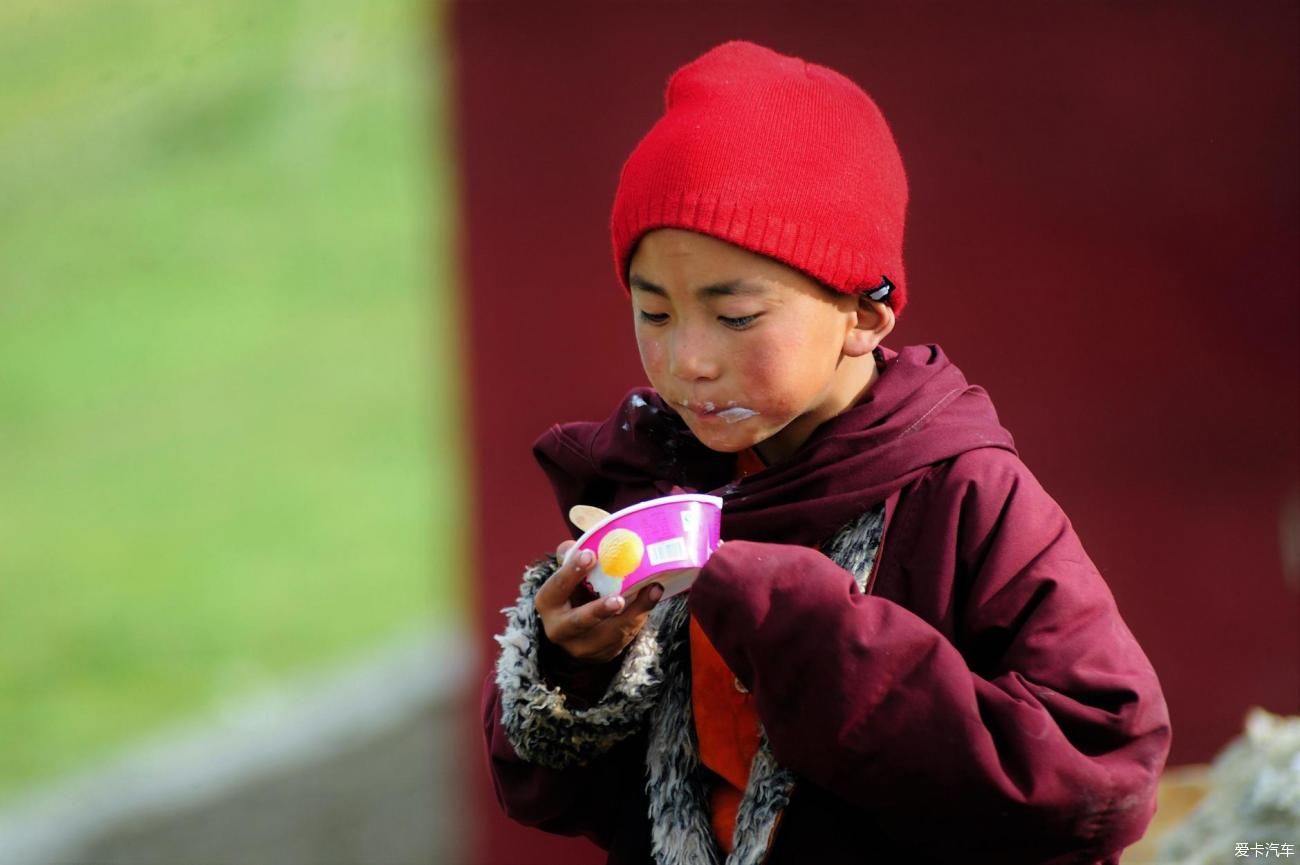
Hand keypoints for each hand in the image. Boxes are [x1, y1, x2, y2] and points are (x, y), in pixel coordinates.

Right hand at [535, 540, 664, 663]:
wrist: (577, 629)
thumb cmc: (574, 591)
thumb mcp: (568, 575)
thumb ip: (571, 556)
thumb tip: (584, 545)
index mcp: (548, 603)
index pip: (557, 587)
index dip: (571, 572)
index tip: (590, 556)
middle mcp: (560, 629)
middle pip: (579, 621)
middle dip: (599, 610)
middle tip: (619, 599)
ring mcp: (582, 646)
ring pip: (610, 633)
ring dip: (633, 613)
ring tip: (652, 591)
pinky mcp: (604, 654)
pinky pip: (624, 637)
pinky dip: (641, 617)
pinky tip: (653, 598)